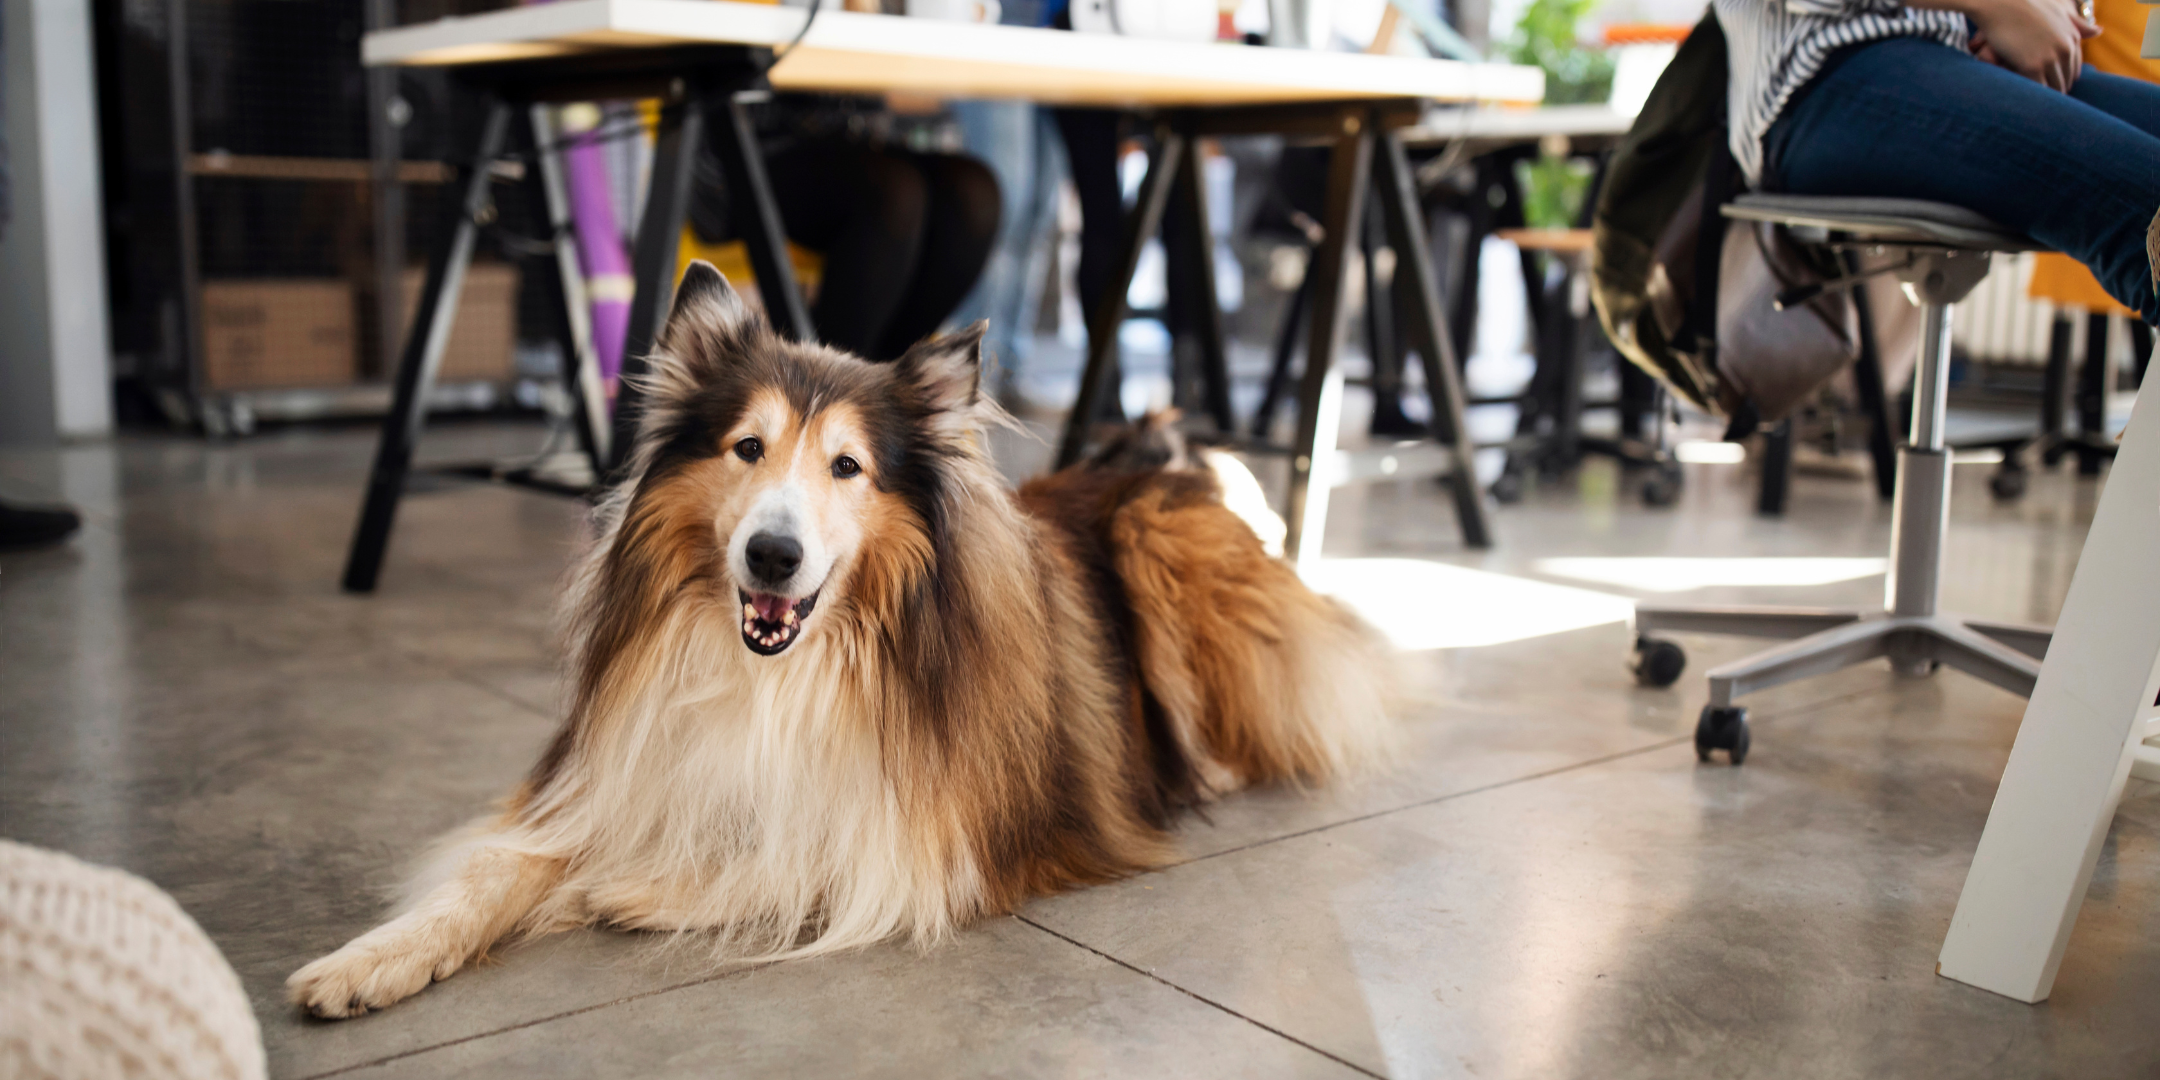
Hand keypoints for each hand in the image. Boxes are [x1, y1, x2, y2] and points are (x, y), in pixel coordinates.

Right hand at [1959, 0, 2100, 91]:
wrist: (1999, 1)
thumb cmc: (2023, 3)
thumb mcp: (2056, 10)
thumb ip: (2077, 22)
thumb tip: (2099, 32)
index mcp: (2073, 36)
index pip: (2073, 69)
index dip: (2061, 79)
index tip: (2049, 87)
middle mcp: (2066, 48)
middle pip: (2064, 81)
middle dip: (2054, 90)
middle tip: (2040, 102)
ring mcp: (2050, 57)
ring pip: (2053, 88)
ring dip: (2044, 98)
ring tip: (2033, 107)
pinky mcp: (2032, 66)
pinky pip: (2037, 90)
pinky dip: (2032, 97)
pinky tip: (2024, 102)